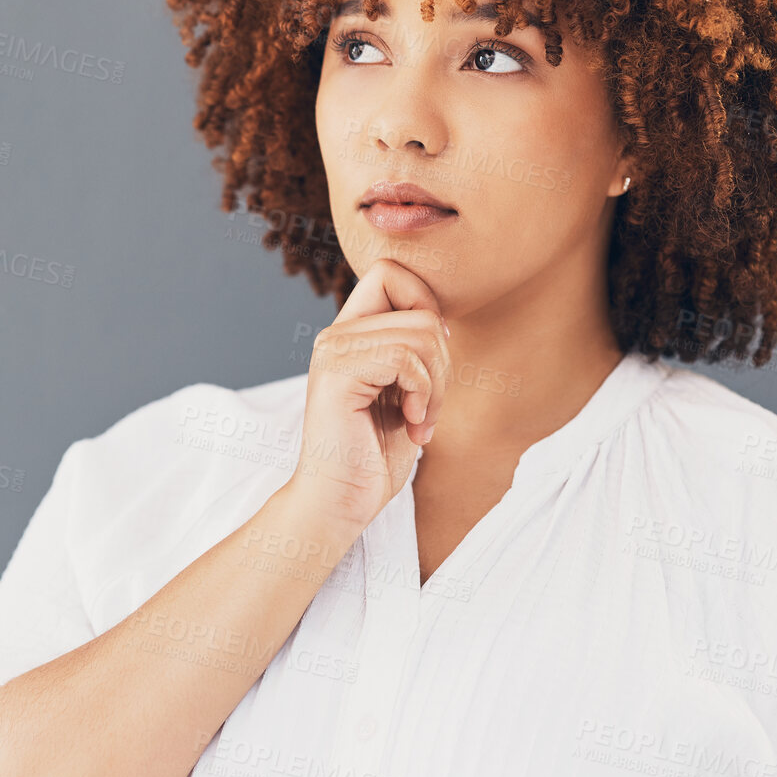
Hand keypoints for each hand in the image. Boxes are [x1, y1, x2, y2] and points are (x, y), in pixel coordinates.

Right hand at [283, 258, 450, 533]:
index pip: (391, 273)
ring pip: (421, 333)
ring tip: (419, 419)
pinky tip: (410, 425)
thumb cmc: (372, 457)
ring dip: (436, 385)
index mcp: (349, 334)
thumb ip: (413, 352)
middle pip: (421, 308)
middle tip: (427, 407)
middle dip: (443, 361)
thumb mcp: (402, 393)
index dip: (426, 307)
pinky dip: (422, 394)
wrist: (339, 503)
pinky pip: (405, 358)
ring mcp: (333, 351)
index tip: (428, 363)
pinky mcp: (337, 373)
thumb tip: (441, 321)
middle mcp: (335, 335)